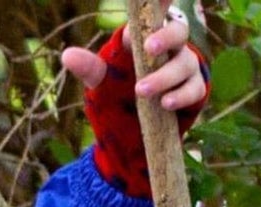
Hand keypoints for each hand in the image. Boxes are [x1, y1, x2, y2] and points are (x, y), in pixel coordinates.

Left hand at [59, 10, 208, 116]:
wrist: (130, 139)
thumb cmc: (116, 99)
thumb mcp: (100, 84)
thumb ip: (89, 68)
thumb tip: (67, 55)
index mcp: (145, 37)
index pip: (153, 12)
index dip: (159, 0)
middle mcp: (168, 48)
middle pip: (177, 30)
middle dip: (165, 37)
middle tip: (149, 47)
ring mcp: (183, 68)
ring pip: (183, 62)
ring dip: (164, 76)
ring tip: (142, 91)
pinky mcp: (193, 90)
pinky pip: (193, 88)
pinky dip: (180, 95)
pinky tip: (165, 103)